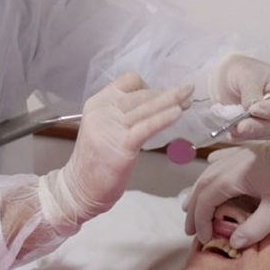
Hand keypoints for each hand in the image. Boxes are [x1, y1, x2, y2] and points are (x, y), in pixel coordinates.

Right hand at [42, 72, 192, 227]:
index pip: (128, 81)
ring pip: (146, 107)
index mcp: (99, 103)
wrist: (80, 189)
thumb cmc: (96, 162)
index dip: (149, 86)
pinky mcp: (121, 144)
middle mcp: (103, 110)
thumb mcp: (105, 128)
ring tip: (189, 97)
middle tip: (187, 93)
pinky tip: (179, 112)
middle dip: (167, 94)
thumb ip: (122, 114)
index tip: (163, 96)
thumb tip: (152, 105)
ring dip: (172, 100)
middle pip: (141, 94)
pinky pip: (147, 126)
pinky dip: (164, 117)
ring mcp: (111, 127)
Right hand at [183, 142, 269, 247]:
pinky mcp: (252, 153)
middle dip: (194, 208)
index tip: (203, 238)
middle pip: (203, 184)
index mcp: (238, 172)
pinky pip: (223, 160)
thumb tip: (233, 243)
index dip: (201, 219)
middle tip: (190, 230)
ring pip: (210, 172)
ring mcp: (243, 154)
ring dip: (200, 191)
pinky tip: (211, 176)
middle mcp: (235, 160)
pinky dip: (212, 172)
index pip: (207, 197)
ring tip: (193, 209)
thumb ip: (254, 229)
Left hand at [210, 54, 269, 140]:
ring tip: (232, 126)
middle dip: (259, 126)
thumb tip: (250, 108)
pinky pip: (257, 138)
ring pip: (268, 134)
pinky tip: (232, 130)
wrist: (233, 80)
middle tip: (240, 125)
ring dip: (249, 132)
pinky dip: (244, 135)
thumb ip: (251, 93)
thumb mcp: (248, 76)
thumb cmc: (246, 72)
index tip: (253, 109)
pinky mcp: (268, 133)